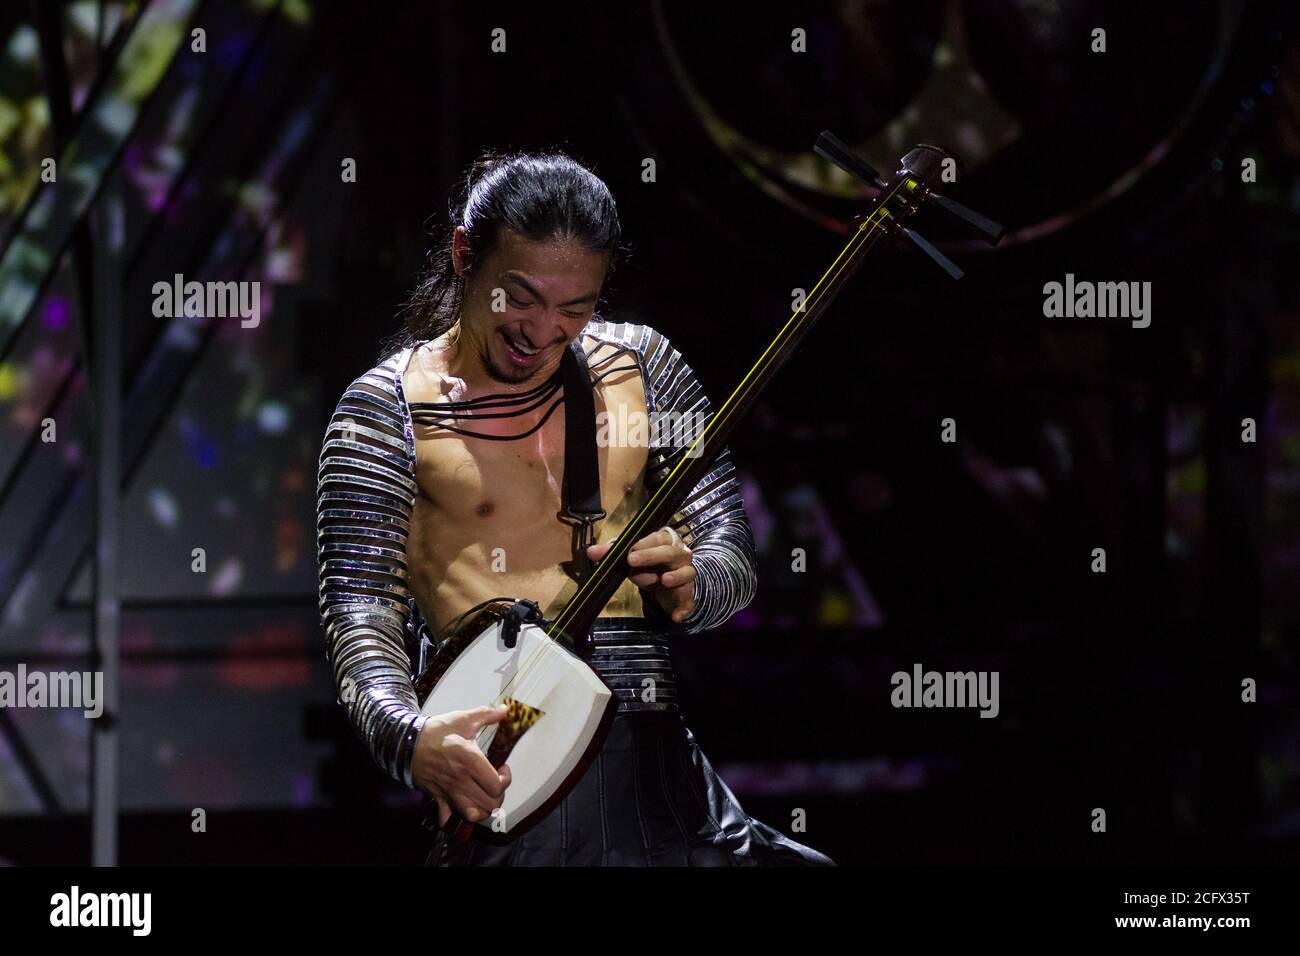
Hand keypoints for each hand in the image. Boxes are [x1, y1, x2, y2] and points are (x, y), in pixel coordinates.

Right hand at [412, 705, 512, 826]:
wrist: (406, 742)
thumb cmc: (436, 731)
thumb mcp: (463, 718)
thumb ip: (487, 714)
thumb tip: (505, 709)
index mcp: (470, 761)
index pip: (497, 785)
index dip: (506, 779)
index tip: (503, 768)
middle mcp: (461, 780)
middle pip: (490, 804)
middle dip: (498, 795)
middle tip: (495, 783)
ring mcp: (449, 791)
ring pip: (473, 815)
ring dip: (482, 809)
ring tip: (483, 796)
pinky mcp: (437, 797)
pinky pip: (448, 818)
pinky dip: (457, 818)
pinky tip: (462, 805)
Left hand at [586, 527, 695, 623]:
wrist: (671, 581)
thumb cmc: (650, 564)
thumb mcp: (632, 557)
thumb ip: (613, 552)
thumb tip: (591, 551)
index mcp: (665, 541)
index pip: (656, 539)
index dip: (643, 545)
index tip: (628, 553)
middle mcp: (679, 554)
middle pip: (670, 553)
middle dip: (652, 556)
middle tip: (632, 561)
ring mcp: (686, 573)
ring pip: (686, 572)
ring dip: (677, 576)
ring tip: (665, 580)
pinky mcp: (688, 592)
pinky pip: (689, 600)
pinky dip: (684, 608)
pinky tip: (676, 616)